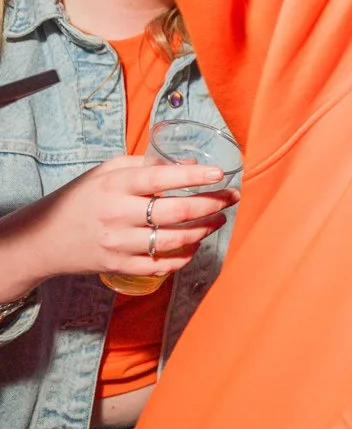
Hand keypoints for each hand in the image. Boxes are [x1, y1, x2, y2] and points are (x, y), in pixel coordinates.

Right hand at [0, 154, 235, 299]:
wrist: (43, 238)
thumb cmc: (80, 198)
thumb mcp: (105, 172)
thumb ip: (145, 164)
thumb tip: (188, 163)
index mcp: (114, 185)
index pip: (160, 178)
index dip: (193, 176)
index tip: (218, 173)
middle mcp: (117, 214)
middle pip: (175, 211)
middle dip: (211, 204)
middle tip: (231, 197)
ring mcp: (118, 243)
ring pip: (174, 239)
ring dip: (204, 230)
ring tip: (219, 219)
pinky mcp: (118, 266)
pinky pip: (161, 265)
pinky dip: (184, 256)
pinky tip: (195, 245)